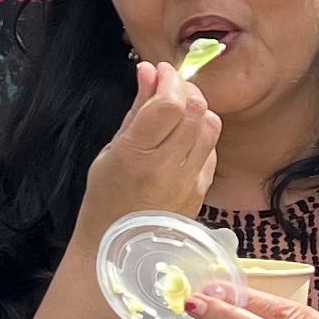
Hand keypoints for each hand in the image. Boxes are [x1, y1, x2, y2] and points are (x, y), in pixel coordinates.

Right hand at [79, 62, 224, 236]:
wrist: (119, 247)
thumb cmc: (106, 197)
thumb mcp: (111, 149)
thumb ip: (137, 109)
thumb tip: (148, 71)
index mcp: (135, 155)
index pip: (169, 104)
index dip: (170, 80)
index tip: (162, 71)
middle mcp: (166, 168)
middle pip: (195, 110)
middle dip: (186, 89)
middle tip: (171, 86)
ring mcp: (188, 182)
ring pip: (211, 126)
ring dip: (197, 110)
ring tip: (178, 112)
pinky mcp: (202, 191)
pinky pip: (212, 149)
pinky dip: (201, 136)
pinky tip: (183, 140)